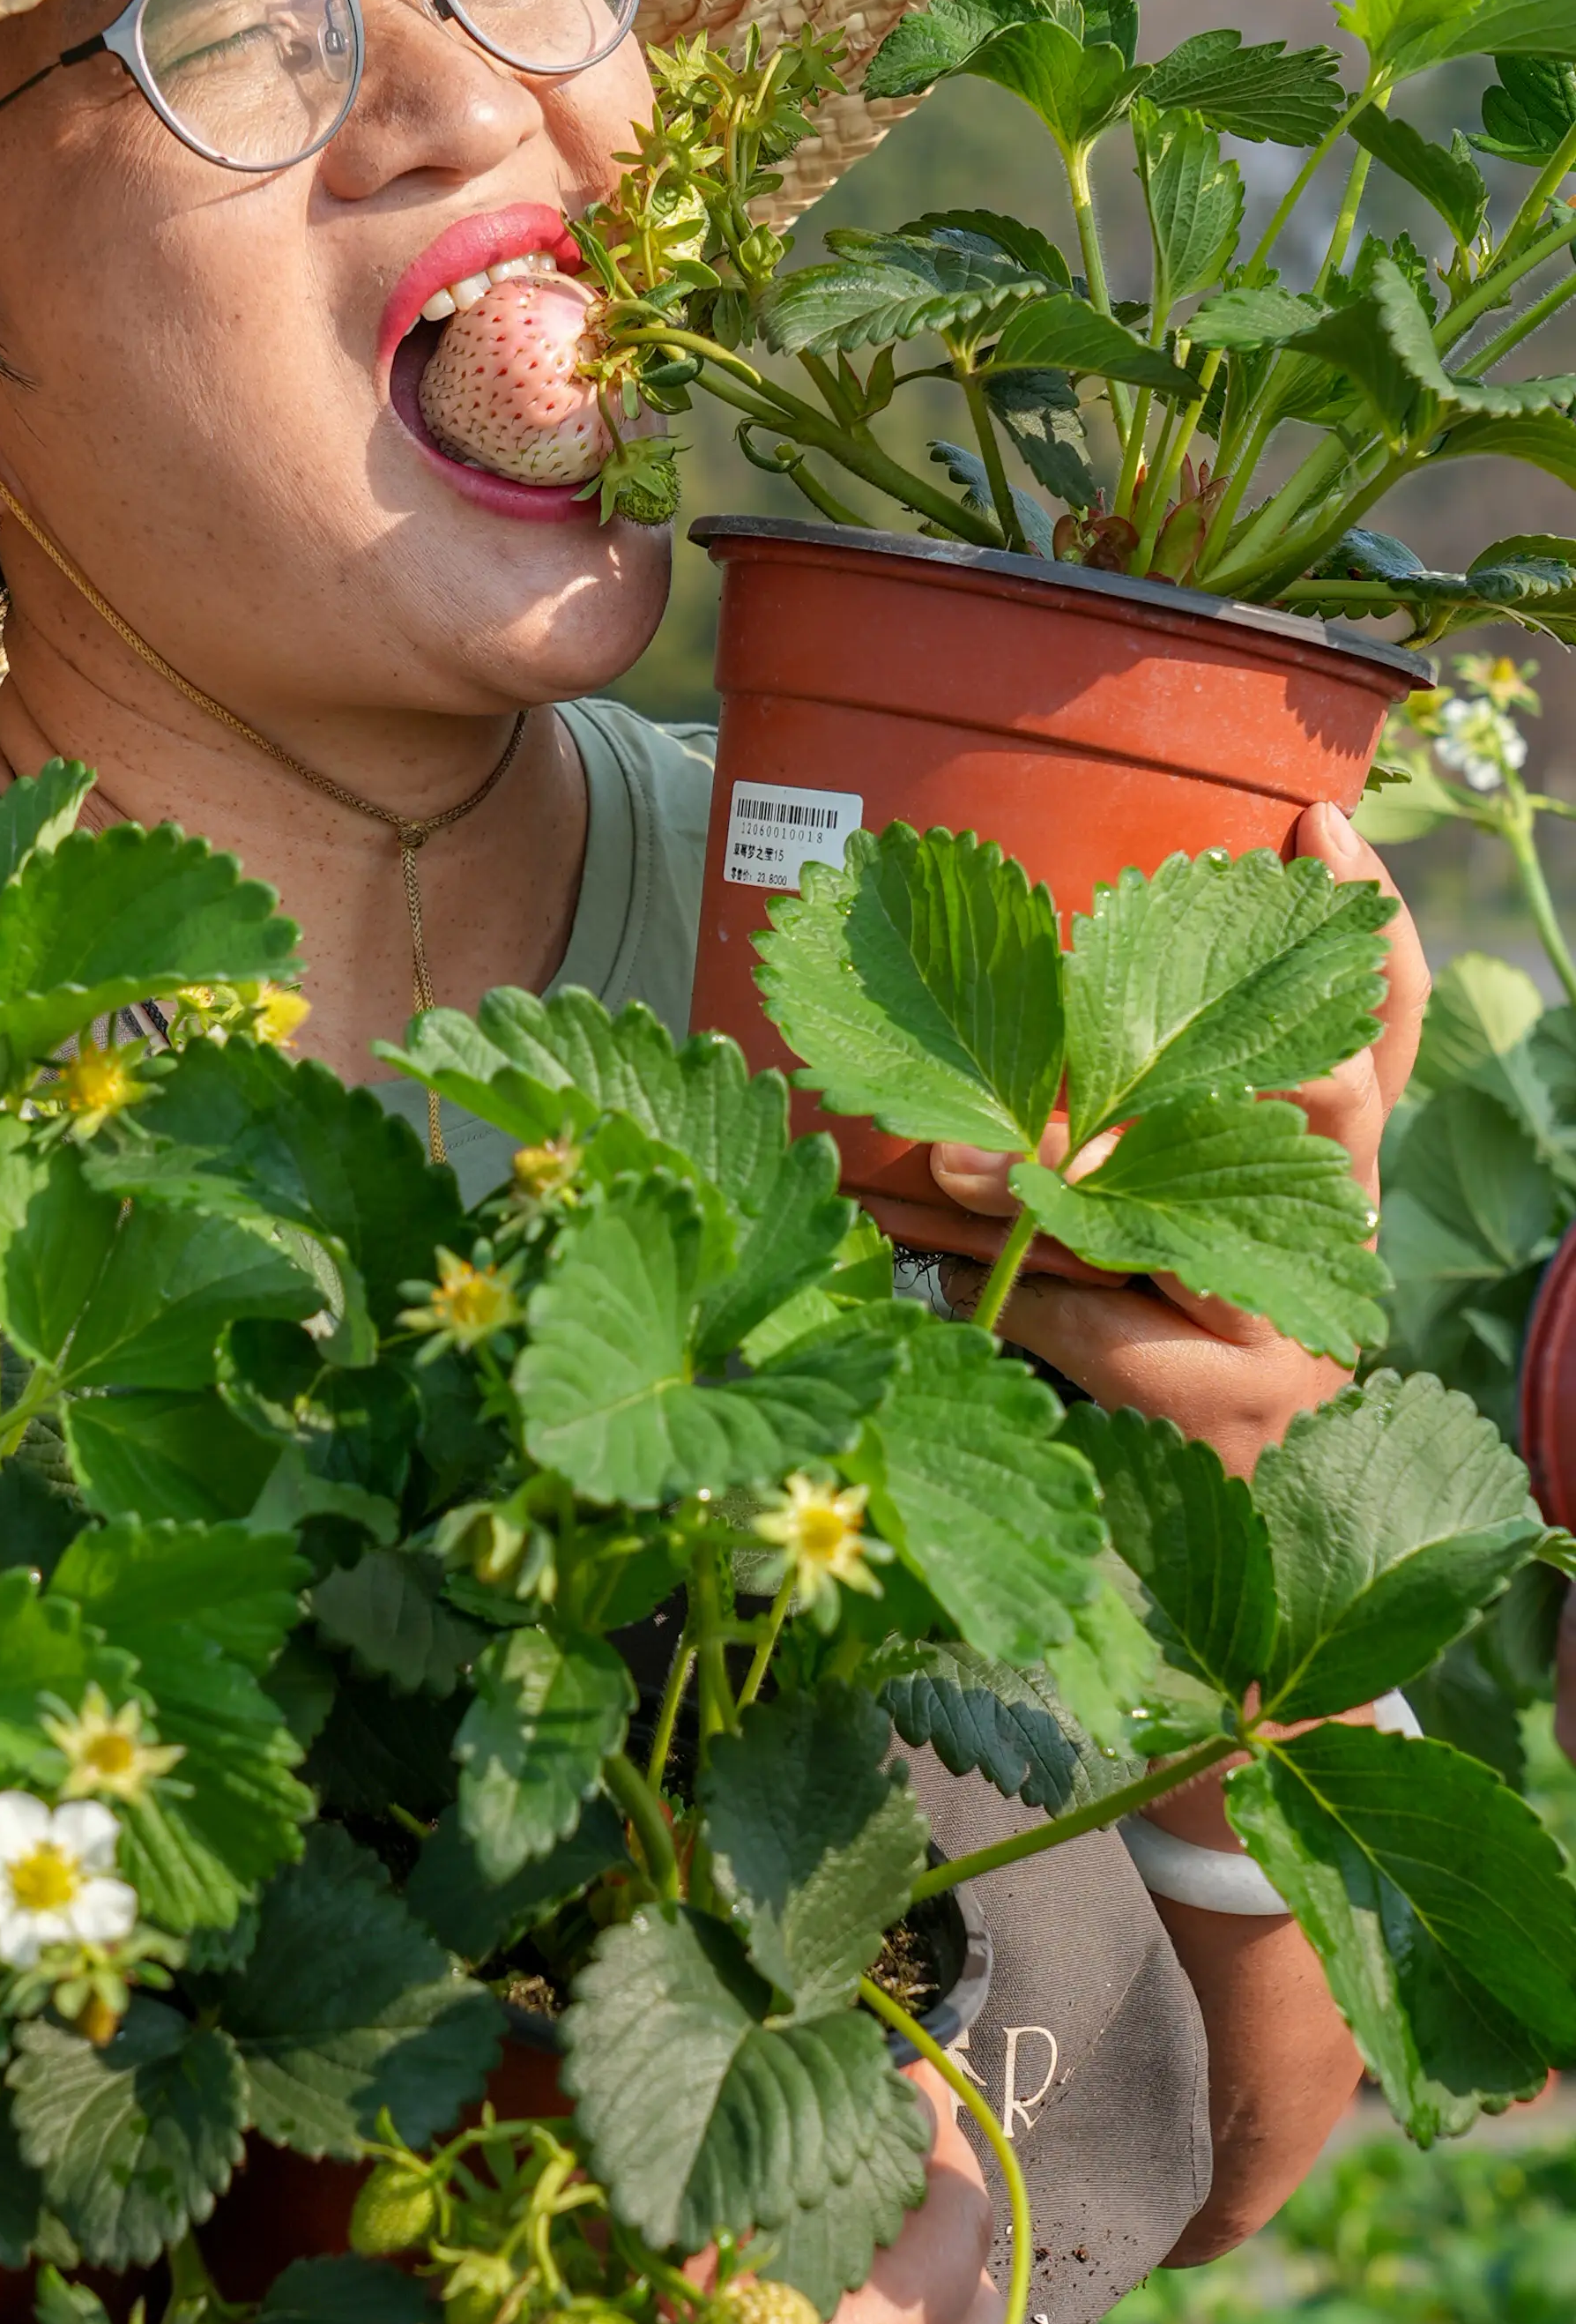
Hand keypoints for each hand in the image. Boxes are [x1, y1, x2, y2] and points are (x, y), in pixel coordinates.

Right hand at [399, 2067, 999, 2323]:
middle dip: (946, 2217)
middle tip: (909, 2159)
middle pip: (968, 2308)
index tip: (910, 2079)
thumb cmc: (505, 2308)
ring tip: (906, 2264)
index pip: (942, 2214)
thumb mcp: (608, 2181)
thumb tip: (786, 2050)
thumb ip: (719, 2130)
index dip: (933, 2128)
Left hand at [917, 801, 1427, 1477]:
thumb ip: (1062, 1143)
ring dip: (1062, 1179)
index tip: (1321, 824)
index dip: (1370, 925)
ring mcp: (1298, 1312)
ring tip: (942, 1163)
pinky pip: (1114, 1325)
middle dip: (1201, 1056)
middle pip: (1330, 1099)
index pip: (1381, 1023)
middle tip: (1085, 1013)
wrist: (1199, 1500)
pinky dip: (1022, 1303)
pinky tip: (942, 1277)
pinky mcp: (1235, 1395)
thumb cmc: (1156, 1325)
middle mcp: (1333, 1219)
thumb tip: (945, 1142)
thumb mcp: (1120, 1211)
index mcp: (1321, 1154)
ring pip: (1203, 1206)